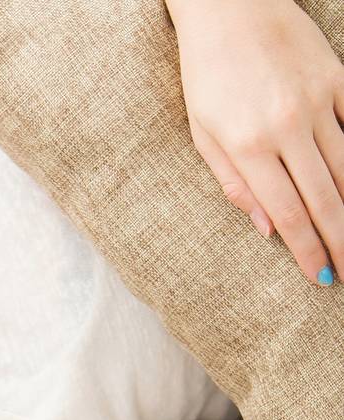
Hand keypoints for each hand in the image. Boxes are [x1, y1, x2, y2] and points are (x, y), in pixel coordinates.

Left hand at [168, 0, 343, 283]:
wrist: (229, 5)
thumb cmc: (207, 74)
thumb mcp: (203, 135)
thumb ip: (233, 184)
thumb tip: (267, 231)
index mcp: (249, 147)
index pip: (288, 214)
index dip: (307, 250)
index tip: (320, 277)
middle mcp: (287, 127)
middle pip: (324, 199)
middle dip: (338, 242)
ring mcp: (316, 100)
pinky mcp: (336, 77)